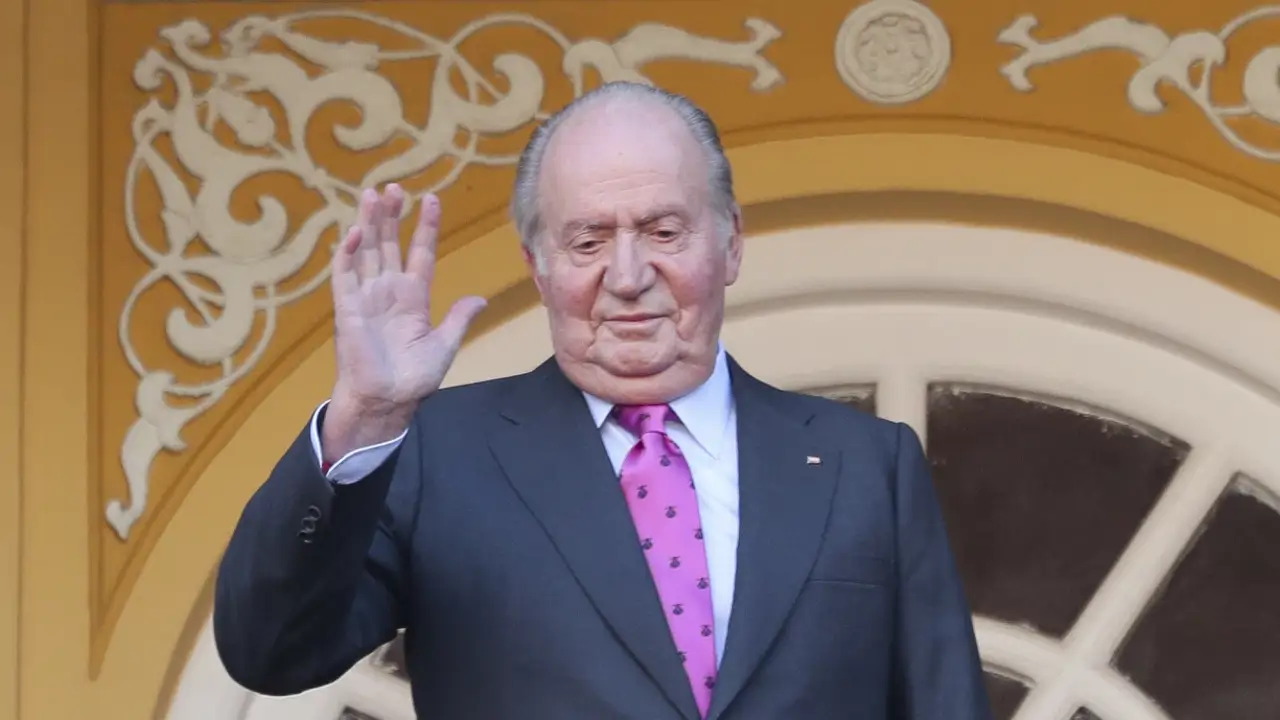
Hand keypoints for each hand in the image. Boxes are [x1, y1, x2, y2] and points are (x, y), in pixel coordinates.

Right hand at [322, 185, 485, 460]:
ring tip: (372, 194)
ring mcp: (367, 296)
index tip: (431, 199)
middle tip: (393, 187)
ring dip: (369, 223)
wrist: (386, 402)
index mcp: (413, 297)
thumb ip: (458, 319)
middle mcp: (388, 290)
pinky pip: (345, 275)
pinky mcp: (348, 308)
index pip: (420, 252)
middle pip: (389, 244)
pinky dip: (348, 253)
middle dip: (391, 215)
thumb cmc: (413, 379)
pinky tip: (355, 232)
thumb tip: (479, 300)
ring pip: (367, 251)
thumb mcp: (444, 345)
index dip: (425, 226)